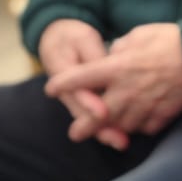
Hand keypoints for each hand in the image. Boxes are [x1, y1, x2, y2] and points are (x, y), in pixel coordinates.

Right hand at [37, 17, 129, 150]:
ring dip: (105, 132)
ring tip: (122, 143)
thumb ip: (93, 54)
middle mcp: (66, 90)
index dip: (90, 103)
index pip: (77, 91)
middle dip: (101, 128)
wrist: (57, 39)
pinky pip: (94, 117)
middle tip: (118, 140)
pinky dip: (108, 126)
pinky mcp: (84, 101)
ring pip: (89, 119)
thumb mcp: (82, 39)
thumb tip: (105, 66)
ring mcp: (74, 98)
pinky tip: (123, 135)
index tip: (103, 112)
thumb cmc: (73, 37)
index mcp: (61, 71)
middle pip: (83, 113)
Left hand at [44, 21, 181, 138]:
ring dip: (113, 127)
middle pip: (96, 116)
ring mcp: (145, 107)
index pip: (80, 78)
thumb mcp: (141, 34)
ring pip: (120, 126)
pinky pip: (145, 128)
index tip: (51, 89)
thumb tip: (114, 54)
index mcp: (118, 67)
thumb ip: (122, 47)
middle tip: (76, 134)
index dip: (62, 84)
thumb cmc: (173, 41)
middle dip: (83, 127)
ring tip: (109, 128)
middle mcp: (127, 91)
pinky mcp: (162, 117)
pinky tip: (140, 121)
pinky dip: (140, 126)